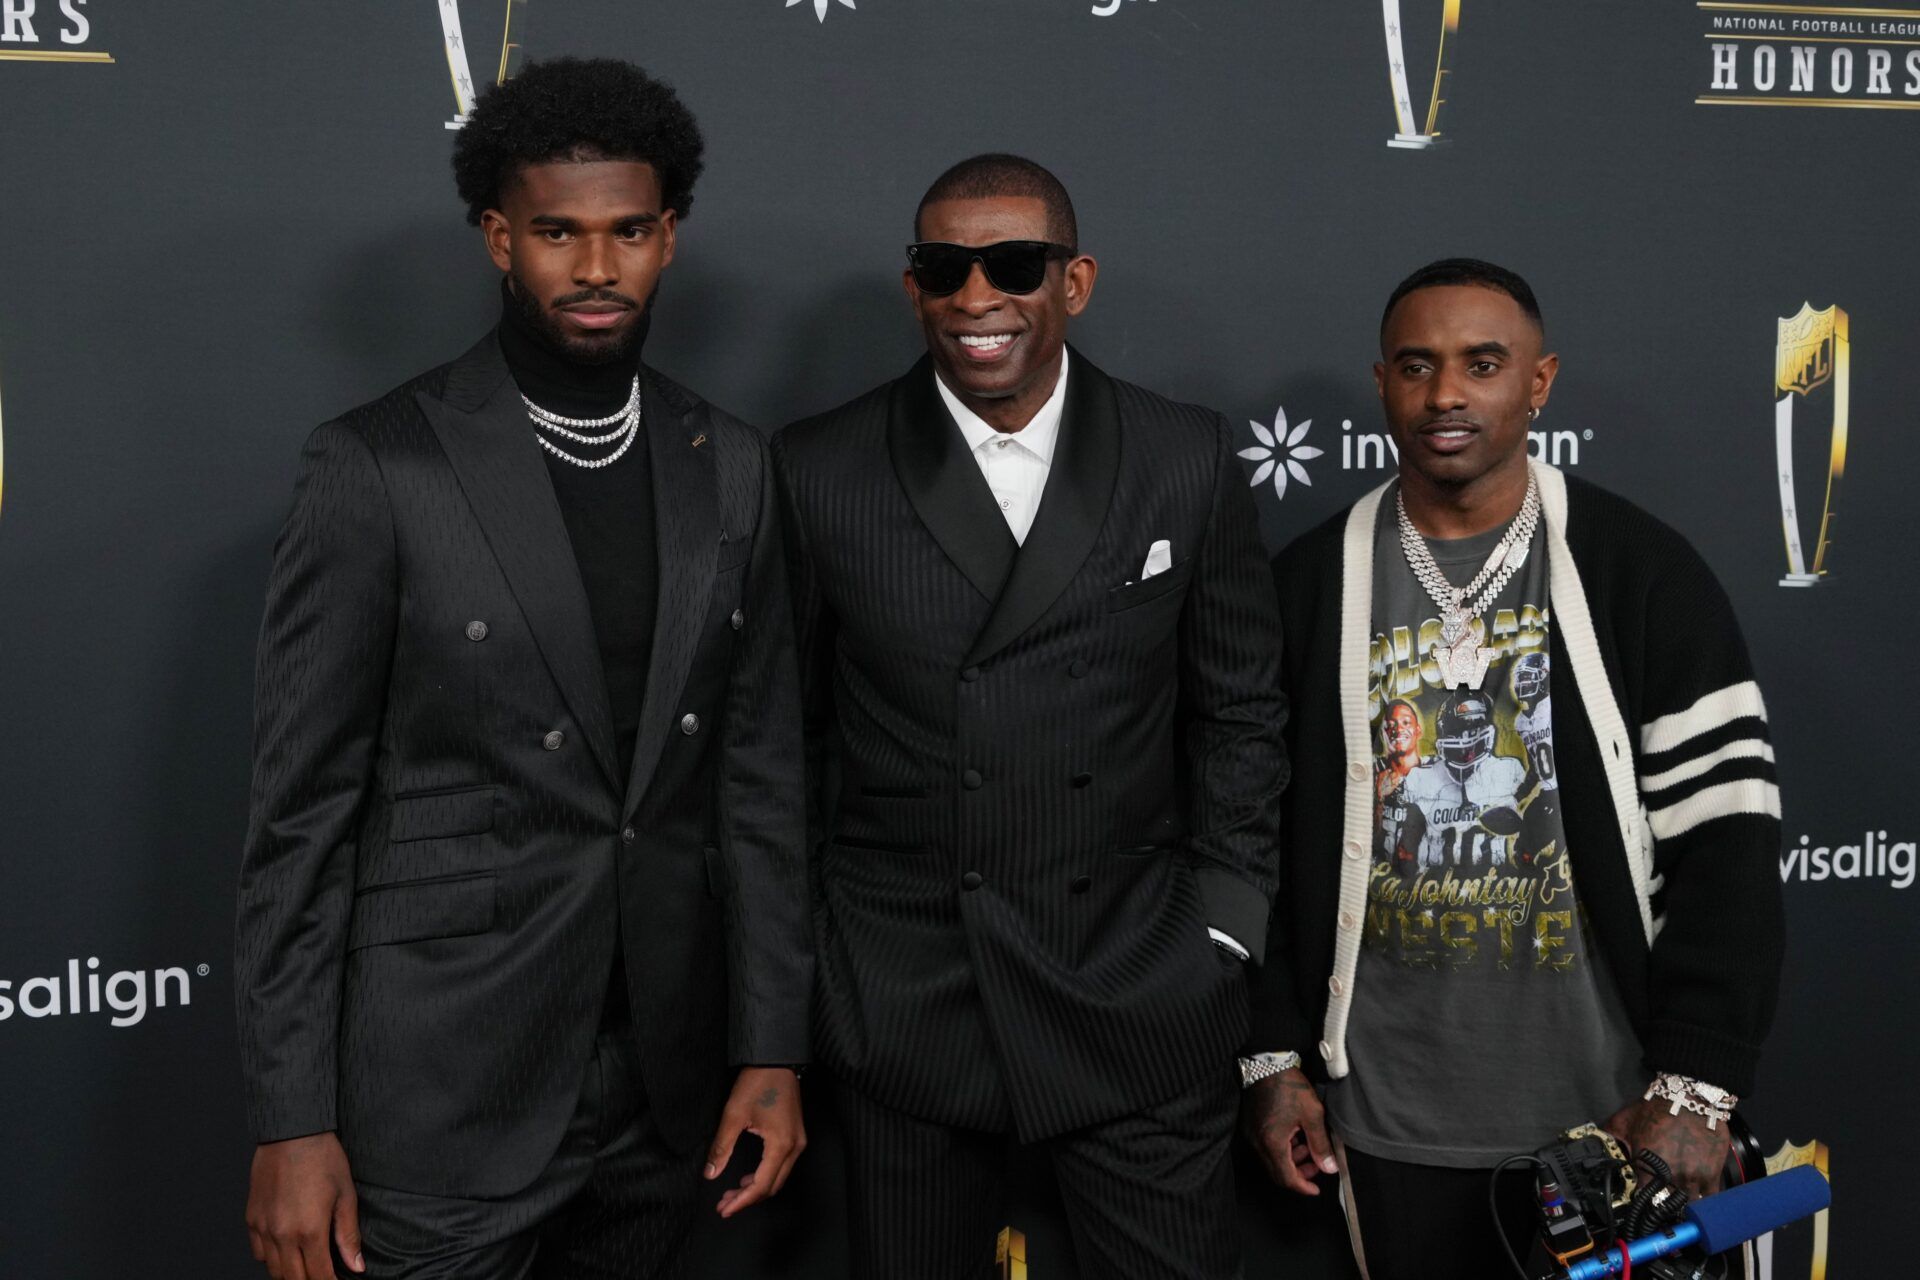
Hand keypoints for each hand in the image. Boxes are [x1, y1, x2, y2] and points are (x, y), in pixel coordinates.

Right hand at [245, 1132, 363, 1278]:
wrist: (292, 1132)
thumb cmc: (323, 1159)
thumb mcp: (346, 1195)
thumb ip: (349, 1235)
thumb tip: (357, 1266)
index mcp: (310, 1230)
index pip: (319, 1275)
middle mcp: (282, 1234)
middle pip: (293, 1278)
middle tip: (323, 1276)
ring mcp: (263, 1227)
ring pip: (274, 1270)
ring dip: (291, 1273)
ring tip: (306, 1267)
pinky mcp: (251, 1218)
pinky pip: (258, 1252)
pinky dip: (272, 1259)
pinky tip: (286, 1251)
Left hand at [706, 1067, 805, 1218]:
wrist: (776, 1060)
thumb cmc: (758, 1083)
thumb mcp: (733, 1115)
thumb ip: (722, 1147)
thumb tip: (711, 1173)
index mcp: (781, 1145)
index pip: (761, 1185)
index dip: (742, 1201)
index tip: (724, 1209)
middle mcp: (795, 1147)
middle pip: (772, 1186)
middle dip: (747, 1199)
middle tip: (724, 1204)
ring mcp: (798, 1141)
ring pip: (778, 1178)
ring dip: (755, 1188)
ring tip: (732, 1193)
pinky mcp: (795, 1136)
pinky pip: (781, 1166)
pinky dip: (764, 1176)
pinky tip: (747, 1177)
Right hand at [1241, 1067, 1338, 1195]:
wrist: (1267, 1062)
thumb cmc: (1290, 1087)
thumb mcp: (1312, 1114)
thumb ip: (1320, 1144)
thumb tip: (1329, 1168)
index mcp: (1272, 1143)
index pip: (1286, 1178)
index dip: (1302, 1187)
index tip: (1316, 1189)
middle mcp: (1257, 1143)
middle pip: (1277, 1172)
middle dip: (1298, 1174)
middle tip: (1317, 1166)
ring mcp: (1252, 1134)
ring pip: (1271, 1160)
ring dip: (1291, 1160)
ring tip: (1308, 1147)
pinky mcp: (1251, 1126)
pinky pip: (1266, 1147)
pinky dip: (1282, 1149)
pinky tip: (1295, 1136)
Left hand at [1603, 1096, 1730, 1199]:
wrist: (1690, 1097)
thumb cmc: (1656, 1108)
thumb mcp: (1625, 1121)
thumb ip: (1610, 1136)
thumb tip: (1596, 1143)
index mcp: (1647, 1167)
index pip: (1642, 1198)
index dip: (1642, 1202)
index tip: (1643, 1202)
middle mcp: (1671, 1177)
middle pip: (1668, 1206)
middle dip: (1664, 1205)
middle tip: (1663, 1202)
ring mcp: (1694, 1177)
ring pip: (1690, 1205)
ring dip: (1685, 1204)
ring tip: (1682, 1202)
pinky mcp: (1712, 1174)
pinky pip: (1711, 1198)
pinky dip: (1706, 1201)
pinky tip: (1700, 1197)